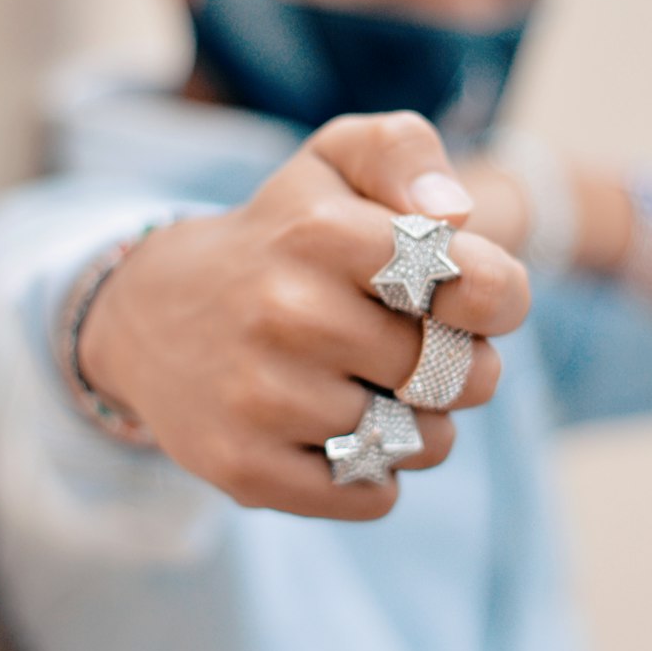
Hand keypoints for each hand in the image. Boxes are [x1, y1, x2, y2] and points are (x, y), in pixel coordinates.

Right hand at [77, 111, 530, 520]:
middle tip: (422, 348)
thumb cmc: (281, 236)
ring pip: (424, 442)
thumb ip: (403, 153)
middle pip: (459, 374)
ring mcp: (261, 397)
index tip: (472, 298)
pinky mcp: (245, 468)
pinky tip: (342, 432)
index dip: (499, 299)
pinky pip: (374, 497)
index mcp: (321, 230)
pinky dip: (378, 474)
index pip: (477, 285)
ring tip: (378, 389)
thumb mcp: (333, 163)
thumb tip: (455, 214)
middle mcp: (287, 311)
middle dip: (462, 366)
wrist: (151, 314)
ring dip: (423, 424)